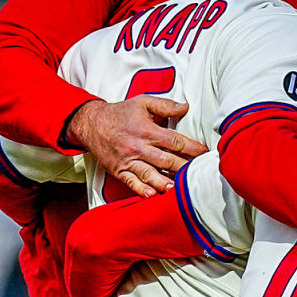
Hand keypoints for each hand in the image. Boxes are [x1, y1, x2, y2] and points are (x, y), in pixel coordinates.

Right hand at [65, 97, 208, 197]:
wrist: (91, 124)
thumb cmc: (121, 113)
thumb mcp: (143, 102)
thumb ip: (165, 105)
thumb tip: (186, 107)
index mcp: (148, 130)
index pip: (175, 141)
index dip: (193, 148)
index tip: (205, 153)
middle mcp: (139, 147)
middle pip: (167, 160)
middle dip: (184, 167)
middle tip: (199, 174)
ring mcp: (128, 160)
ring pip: (150, 174)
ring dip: (165, 182)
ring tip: (178, 189)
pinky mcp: (119, 170)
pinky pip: (131, 182)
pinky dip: (141, 189)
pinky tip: (152, 194)